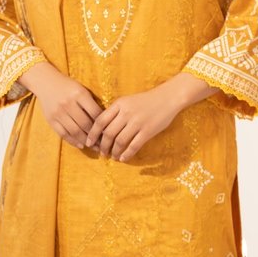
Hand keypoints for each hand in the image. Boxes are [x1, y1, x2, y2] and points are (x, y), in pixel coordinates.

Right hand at [20, 62, 101, 148]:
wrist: (46, 82)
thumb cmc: (68, 86)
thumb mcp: (82, 90)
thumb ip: (91, 103)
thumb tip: (104, 121)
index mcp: (79, 94)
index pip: (95, 112)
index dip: (103, 124)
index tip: (108, 131)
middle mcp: (68, 103)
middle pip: (85, 124)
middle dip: (95, 136)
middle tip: (103, 144)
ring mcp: (58, 112)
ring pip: (74, 131)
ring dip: (85, 141)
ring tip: (94, 146)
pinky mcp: (50, 119)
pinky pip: (63, 133)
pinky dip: (73, 141)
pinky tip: (81, 145)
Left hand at [89, 73, 216, 161]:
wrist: (168, 98)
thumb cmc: (146, 100)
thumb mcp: (128, 101)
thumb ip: (115, 112)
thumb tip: (102, 130)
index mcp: (119, 104)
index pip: (100, 121)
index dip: (93, 133)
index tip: (89, 142)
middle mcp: (126, 113)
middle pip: (108, 133)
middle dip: (103, 146)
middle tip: (102, 152)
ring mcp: (137, 122)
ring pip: (120, 141)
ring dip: (114, 152)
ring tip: (113, 156)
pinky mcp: (148, 131)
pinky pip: (134, 146)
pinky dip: (126, 154)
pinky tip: (123, 158)